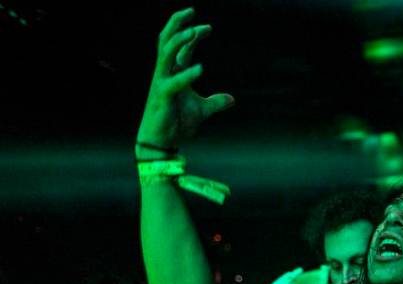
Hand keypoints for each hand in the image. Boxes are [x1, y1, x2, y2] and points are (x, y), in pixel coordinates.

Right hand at [137, 8, 234, 151]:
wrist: (162, 142)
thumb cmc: (177, 123)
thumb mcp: (202, 110)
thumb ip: (215, 102)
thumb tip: (231, 99)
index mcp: (173, 73)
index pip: (181, 47)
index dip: (192, 34)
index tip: (208, 28)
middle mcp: (164, 73)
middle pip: (167, 40)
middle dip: (178, 23)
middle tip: (193, 11)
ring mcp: (161, 83)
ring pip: (166, 53)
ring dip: (180, 40)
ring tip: (196, 30)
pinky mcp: (162, 96)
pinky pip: (174, 82)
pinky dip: (187, 75)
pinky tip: (201, 68)